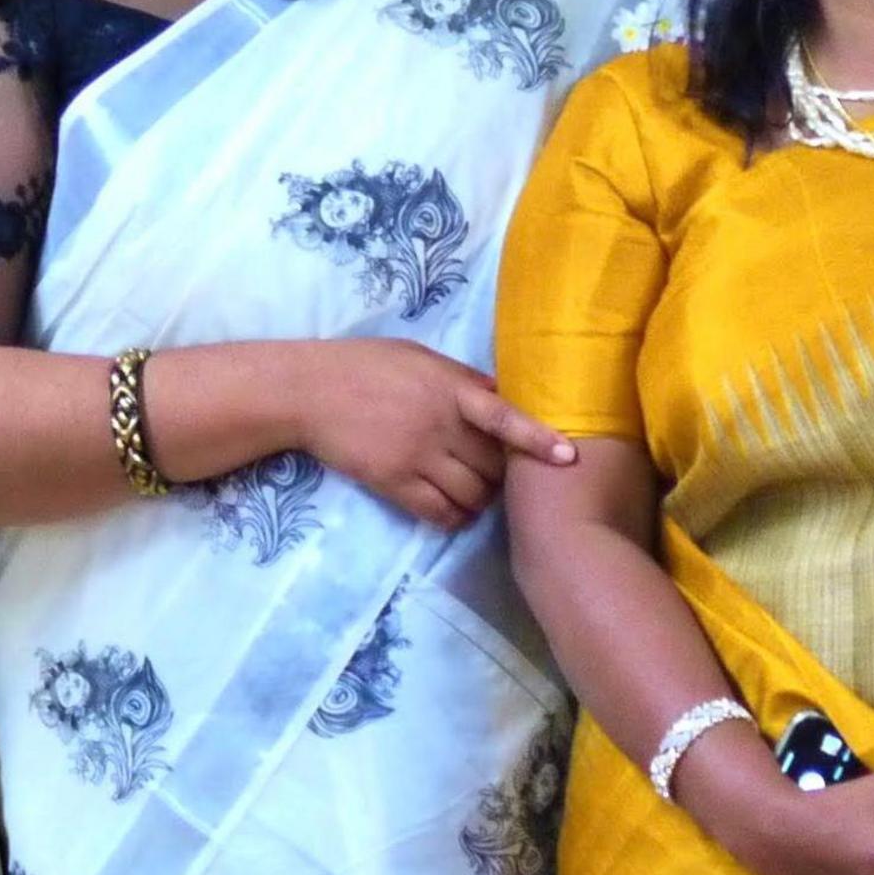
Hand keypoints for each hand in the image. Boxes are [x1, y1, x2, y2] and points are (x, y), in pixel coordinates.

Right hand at [289, 339, 576, 529]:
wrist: (306, 391)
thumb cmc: (363, 365)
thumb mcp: (417, 358)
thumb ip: (460, 379)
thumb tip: (502, 397)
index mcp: (448, 388)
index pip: (502, 416)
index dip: (537, 437)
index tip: (567, 456)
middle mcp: (437, 425)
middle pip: (493, 465)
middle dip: (504, 474)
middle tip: (499, 474)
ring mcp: (414, 455)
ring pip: (471, 494)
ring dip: (481, 499)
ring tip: (475, 493)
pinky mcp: (392, 481)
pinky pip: (438, 511)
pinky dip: (454, 517)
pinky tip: (452, 511)